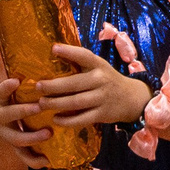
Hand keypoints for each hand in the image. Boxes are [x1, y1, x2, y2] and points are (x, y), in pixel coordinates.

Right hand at [0, 77, 54, 168]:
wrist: (5, 131)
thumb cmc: (19, 104)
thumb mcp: (18, 92)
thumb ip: (26, 79)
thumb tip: (42, 50)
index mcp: (2, 101)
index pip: (1, 92)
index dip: (6, 87)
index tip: (16, 81)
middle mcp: (1, 117)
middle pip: (8, 115)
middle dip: (23, 111)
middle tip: (40, 107)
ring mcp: (7, 134)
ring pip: (16, 138)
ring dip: (32, 137)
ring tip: (48, 133)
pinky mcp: (16, 150)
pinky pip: (24, 157)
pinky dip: (35, 160)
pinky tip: (47, 160)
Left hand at [35, 43, 150, 128]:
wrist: (131, 98)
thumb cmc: (107, 80)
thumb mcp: (98, 67)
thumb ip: (80, 62)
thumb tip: (53, 51)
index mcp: (99, 65)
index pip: (84, 56)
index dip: (69, 52)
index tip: (53, 49)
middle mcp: (101, 80)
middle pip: (74, 83)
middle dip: (53, 86)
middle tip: (38, 86)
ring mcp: (102, 98)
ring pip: (75, 102)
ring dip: (56, 103)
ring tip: (42, 103)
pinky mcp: (102, 114)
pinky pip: (82, 119)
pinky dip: (67, 121)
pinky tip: (55, 119)